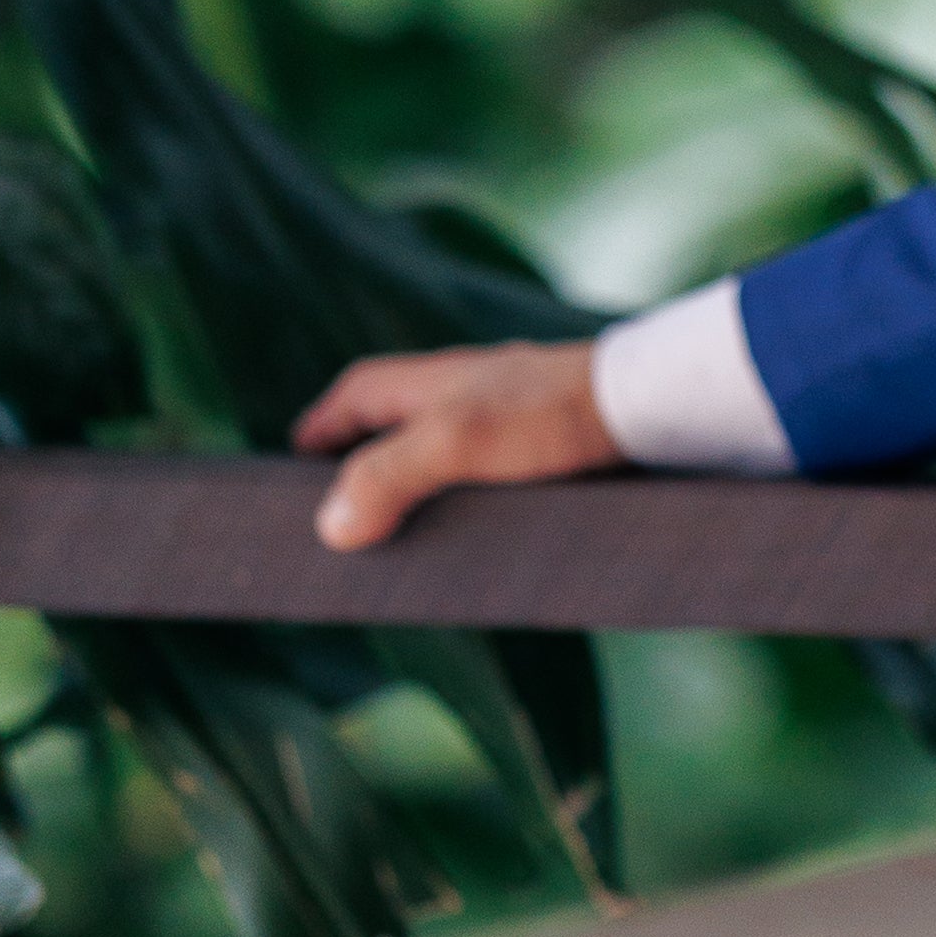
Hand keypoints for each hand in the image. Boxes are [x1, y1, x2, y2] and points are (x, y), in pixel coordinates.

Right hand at [293, 337, 617, 549]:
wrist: (647, 406)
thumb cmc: (547, 414)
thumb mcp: (455, 444)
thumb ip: (389, 477)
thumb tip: (331, 528)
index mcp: (421, 382)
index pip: (347, 402)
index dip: (317, 438)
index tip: (289, 485)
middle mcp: (454, 394)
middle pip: (384, 434)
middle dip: (360, 477)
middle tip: (341, 533)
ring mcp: (496, 418)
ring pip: (433, 459)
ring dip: (415, 498)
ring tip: (400, 554)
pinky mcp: (536, 446)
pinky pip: (479, 478)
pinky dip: (461, 505)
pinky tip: (470, 542)